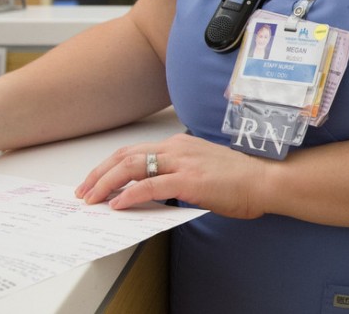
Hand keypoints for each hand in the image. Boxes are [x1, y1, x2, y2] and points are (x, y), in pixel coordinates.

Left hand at [75, 133, 270, 217]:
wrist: (264, 180)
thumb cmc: (240, 179)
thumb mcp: (202, 169)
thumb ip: (178, 174)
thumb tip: (153, 191)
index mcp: (180, 144)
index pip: (135, 151)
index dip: (110, 165)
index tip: (95, 180)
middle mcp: (177, 148)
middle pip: (125, 155)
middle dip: (99, 173)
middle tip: (83, 190)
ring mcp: (182, 162)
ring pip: (131, 167)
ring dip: (105, 183)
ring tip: (92, 198)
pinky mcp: (189, 180)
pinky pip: (149, 185)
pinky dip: (128, 195)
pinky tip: (117, 204)